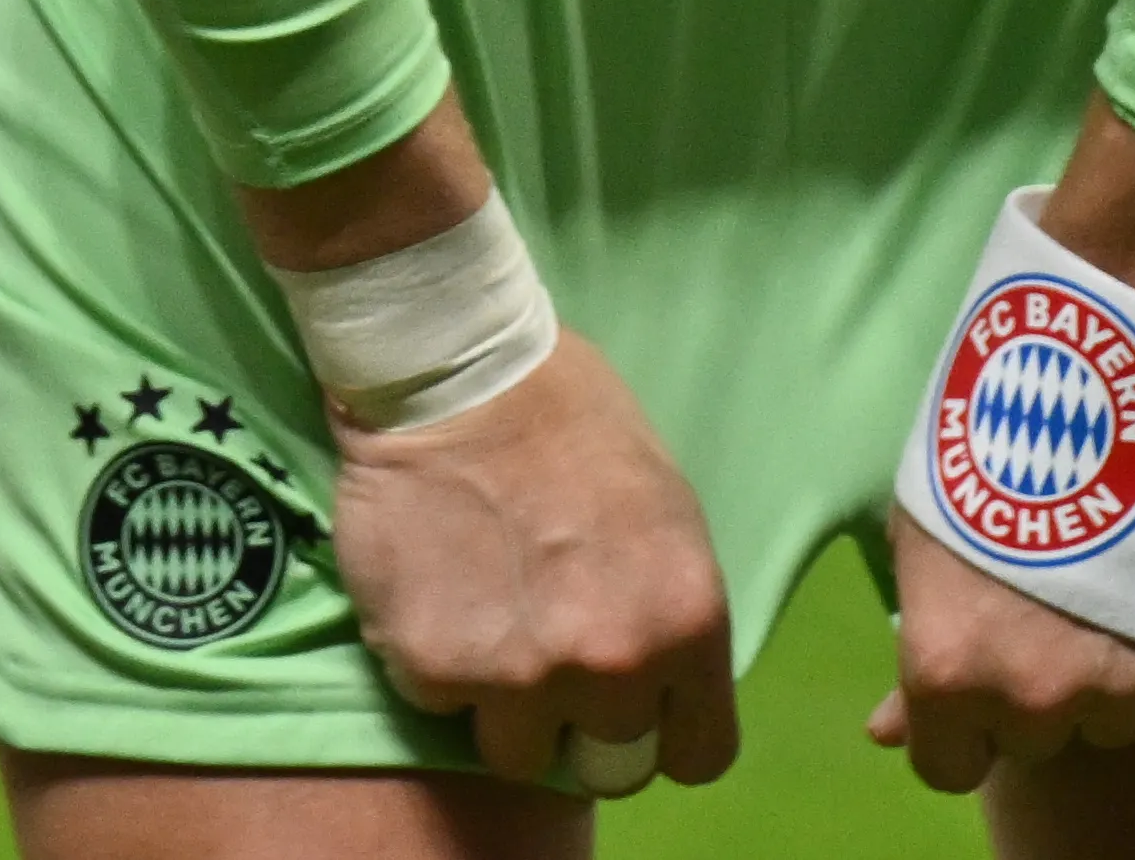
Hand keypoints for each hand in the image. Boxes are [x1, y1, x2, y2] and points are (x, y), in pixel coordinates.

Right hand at [325, 328, 739, 794]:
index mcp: (688, 621)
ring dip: (508, 704)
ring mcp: (519, 678)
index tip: (644, 709)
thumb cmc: (571, 415)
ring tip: (493, 620)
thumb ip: (667, 607)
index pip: (701, 753)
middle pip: (609, 763)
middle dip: (586, 720)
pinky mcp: (434, 671)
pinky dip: (440, 662)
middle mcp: (612, 664)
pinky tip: (442, 588)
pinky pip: (443, 704)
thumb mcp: (667, 508)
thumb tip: (661, 672)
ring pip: (520, 752)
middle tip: (555, 651)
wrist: (456, 371)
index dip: (670, 732)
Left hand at [861, 94, 1134, 785]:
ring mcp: (1124, 684)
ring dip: (1103, 672)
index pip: (947, 769)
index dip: (957, 721)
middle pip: (1034, 737)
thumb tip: (886, 730)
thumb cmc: (994, 427)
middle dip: (1032, 688)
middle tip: (1042, 603)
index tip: (974, 668)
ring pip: (1112, 717)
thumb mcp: (926, 532)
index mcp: (949, 669)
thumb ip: (918, 645)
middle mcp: (1035, 695)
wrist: (1115, 358)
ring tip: (1105, 581)